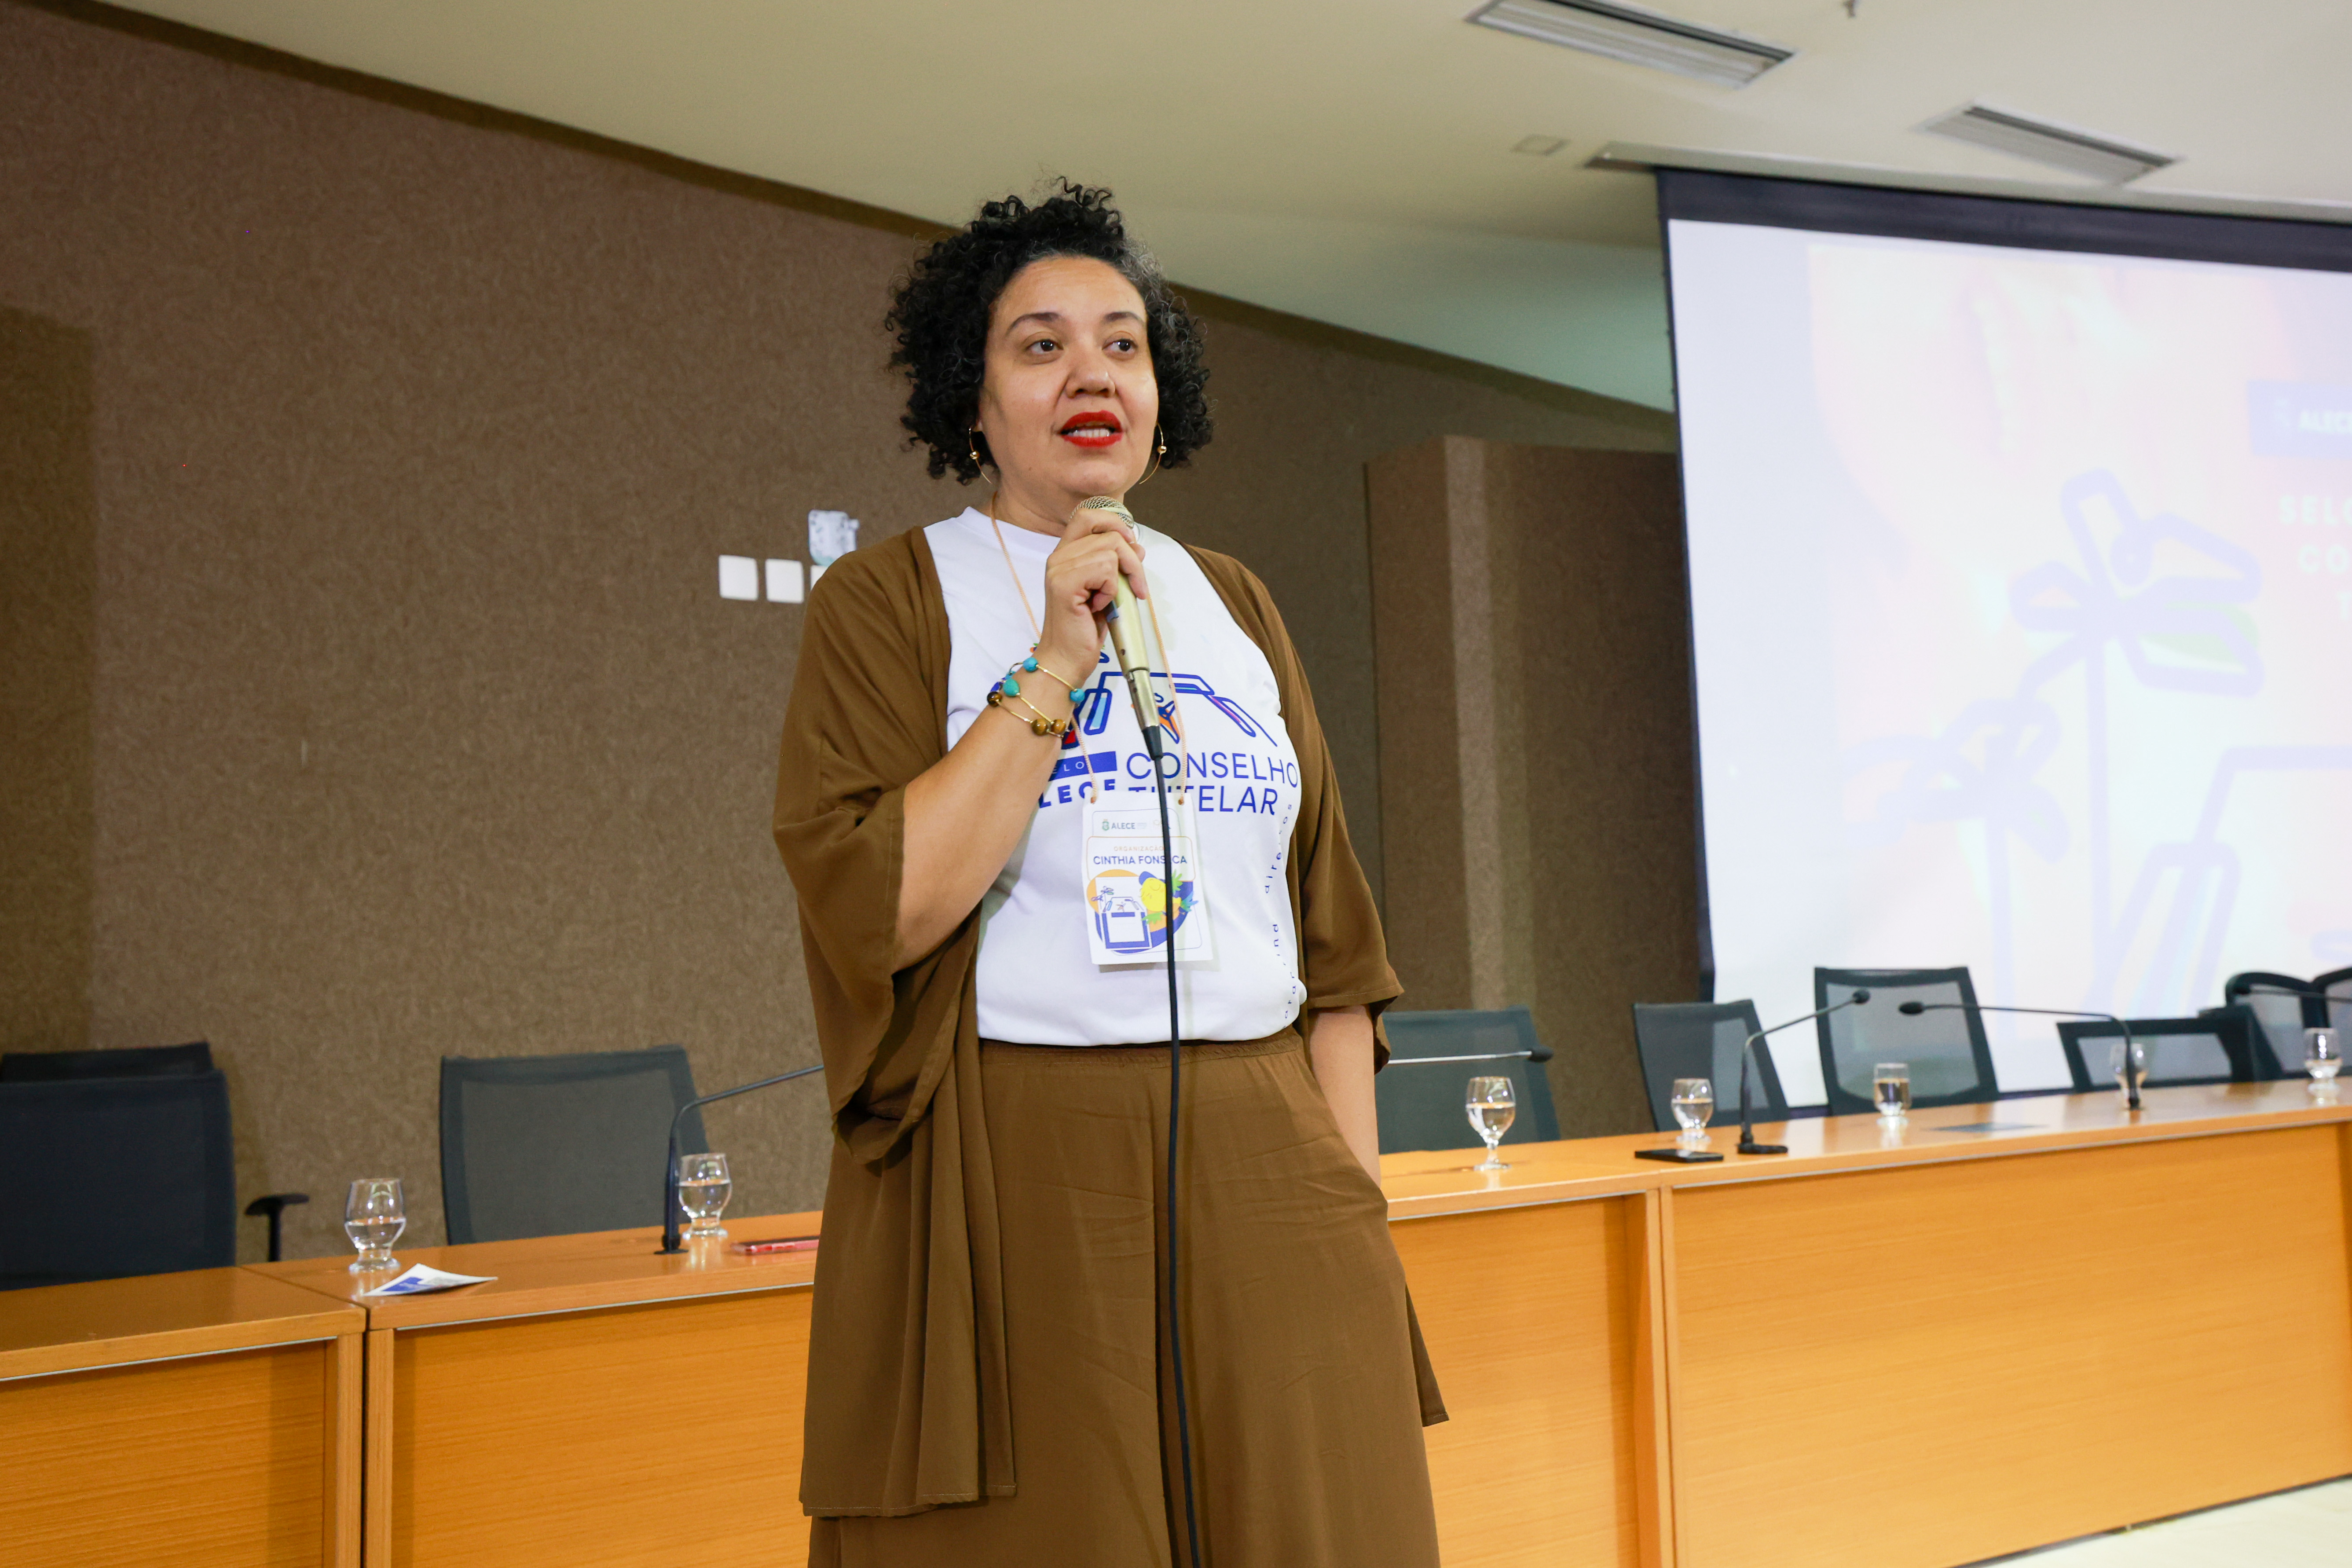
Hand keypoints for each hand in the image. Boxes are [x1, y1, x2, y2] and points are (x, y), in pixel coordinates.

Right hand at [1036, 505, 1146, 678]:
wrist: (1066, 660)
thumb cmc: (1084, 629)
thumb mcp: (1107, 590)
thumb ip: (1117, 566)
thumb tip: (1137, 547)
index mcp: (1065, 554)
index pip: (1088, 516)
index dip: (1115, 524)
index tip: (1131, 548)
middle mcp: (1058, 557)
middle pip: (1108, 532)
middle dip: (1132, 558)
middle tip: (1135, 586)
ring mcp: (1059, 568)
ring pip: (1111, 550)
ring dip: (1122, 578)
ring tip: (1109, 600)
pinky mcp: (1064, 584)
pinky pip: (1105, 568)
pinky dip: (1111, 589)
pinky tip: (1099, 607)